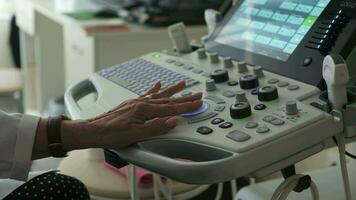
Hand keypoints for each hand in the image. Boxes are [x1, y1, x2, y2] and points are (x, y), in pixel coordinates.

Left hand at [67, 81, 202, 148]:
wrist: (93, 130)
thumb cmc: (111, 133)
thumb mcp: (135, 134)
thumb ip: (155, 127)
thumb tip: (173, 121)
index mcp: (144, 110)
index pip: (171, 109)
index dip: (186, 107)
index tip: (198, 103)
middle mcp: (142, 104)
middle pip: (168, 100)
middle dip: (184, 98)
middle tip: (198, 94)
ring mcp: (136, 103)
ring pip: (159, 95)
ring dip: (172, 90)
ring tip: (183, 83)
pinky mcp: (131, 104)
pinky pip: (147, 94)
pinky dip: (154, 89)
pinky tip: (158, 84)